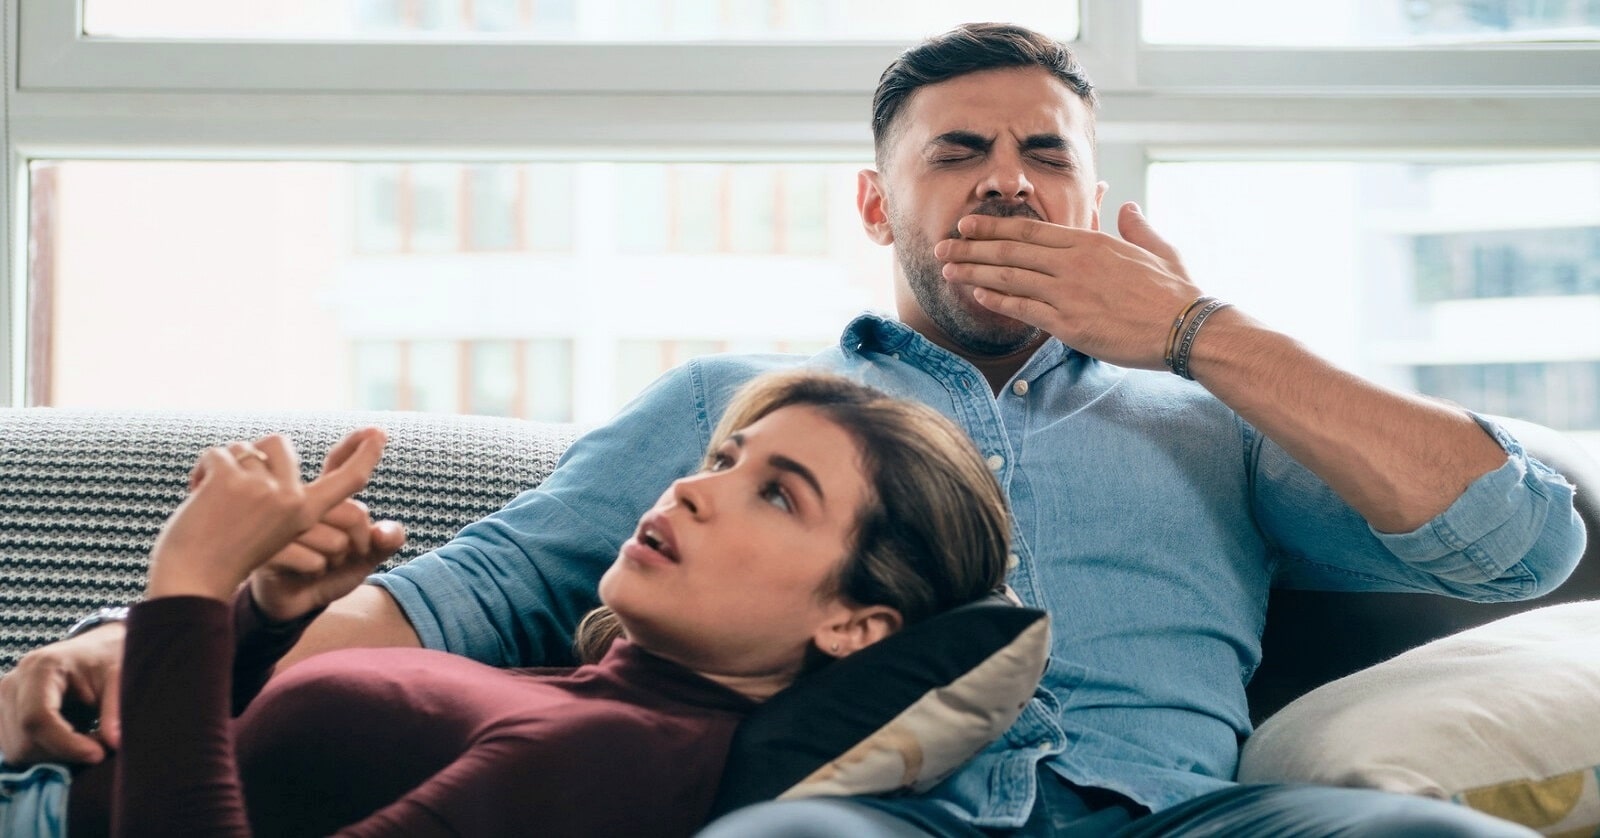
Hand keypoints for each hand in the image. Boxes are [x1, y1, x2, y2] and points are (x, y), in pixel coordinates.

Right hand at [0, 623, 125, 764]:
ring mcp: (2, 701)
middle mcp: (12, 684)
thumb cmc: (107, 659)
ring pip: (18, 751)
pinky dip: (46, 753)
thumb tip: (115, 743)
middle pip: (25, 741)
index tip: (99, 754)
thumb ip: (116, 707)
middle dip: (65, 752)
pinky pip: (16, 751)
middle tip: (100, 744)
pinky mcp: (2, 717)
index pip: (37, 718)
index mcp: (40, 667)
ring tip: (87, 737)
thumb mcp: (121, 676)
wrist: (94, 650)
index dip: (66, 744)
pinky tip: (69, 739)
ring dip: (56, 755)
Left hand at [146, 430, 386, 604]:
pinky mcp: (231, 480)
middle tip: (232, 487)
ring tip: (210, 499)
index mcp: (306, 514)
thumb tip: (262, 451)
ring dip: (222, 466)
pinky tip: (195, 496)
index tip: (378, 433)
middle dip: (253, 454)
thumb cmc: (224, 560)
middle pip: (281, 444)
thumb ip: (276, 499)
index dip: (365, 456)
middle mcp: (291, 498)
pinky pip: (215, 453)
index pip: (347, 480)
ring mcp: (262, 488)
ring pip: (244, 447)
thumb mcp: (267, 531)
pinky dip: (199, 471)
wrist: (192, 582)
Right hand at [250, 428, 406, 622]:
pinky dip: (317, 572)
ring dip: (338, 561)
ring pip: (336, 541)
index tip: (376, 431)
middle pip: (354, 513)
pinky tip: (305, 572)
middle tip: (352, 552)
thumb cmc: (327, 570)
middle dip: (362, 540)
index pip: (339, 465)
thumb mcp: (364, 556)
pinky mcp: (269, 550)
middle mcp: (302, 504)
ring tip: (321, 563)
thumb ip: (385, 540)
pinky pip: (312, 561)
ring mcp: (283, 526)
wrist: (289, 601)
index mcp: (323, 497)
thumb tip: (389, 533)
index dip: (357, 448)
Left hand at [935, 202, 1199, 368]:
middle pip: (1011, 251)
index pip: (1031, 231)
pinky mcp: (1069, 324)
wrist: (1186, 326)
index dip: (994, 227)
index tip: (968, 225)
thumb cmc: (1175, 292)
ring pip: (1010, 278)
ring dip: (974, 272)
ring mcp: (1069, 293)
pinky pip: (1024, 310)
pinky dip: (997, 301)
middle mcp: (1074, 263)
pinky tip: (976, 295)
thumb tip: (1127, 208)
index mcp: (1091, 243)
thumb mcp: (1158, 249)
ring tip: (947, 270)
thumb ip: (1136, 227)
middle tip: (941, 246)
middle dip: (971, 248)